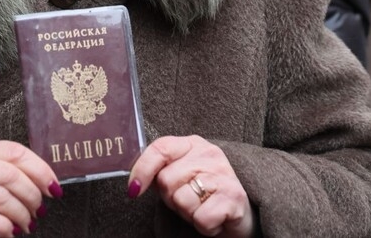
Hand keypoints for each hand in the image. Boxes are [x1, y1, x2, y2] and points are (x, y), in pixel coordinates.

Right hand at [0, 138, 59, 236]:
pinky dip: (4, 228)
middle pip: (11, 176)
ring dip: (21, 216)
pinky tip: (10, 232)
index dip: (40, 170)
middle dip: (32, 197)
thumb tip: (46, 181)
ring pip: (1, 199)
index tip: (53, 188)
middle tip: (39, 211)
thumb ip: (5, 167)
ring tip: (26, 224)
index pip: (15, 152)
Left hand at [128, 135, 254, 237]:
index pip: (160, 148)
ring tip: (201, 208)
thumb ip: (160, 170)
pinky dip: (204, 226)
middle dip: (170, 198)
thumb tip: (133, 182)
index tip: (133, 189)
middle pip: (166, 180)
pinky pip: (201, 218)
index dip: (142, 169)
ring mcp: (224, 174)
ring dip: (187, 213)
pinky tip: (214, 218)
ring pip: (182, 200)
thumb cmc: (202, 194)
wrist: (238, 214)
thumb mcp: (179, 176)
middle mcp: (209, 154)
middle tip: (188, 200)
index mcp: (192, 144)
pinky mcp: (234, 197)